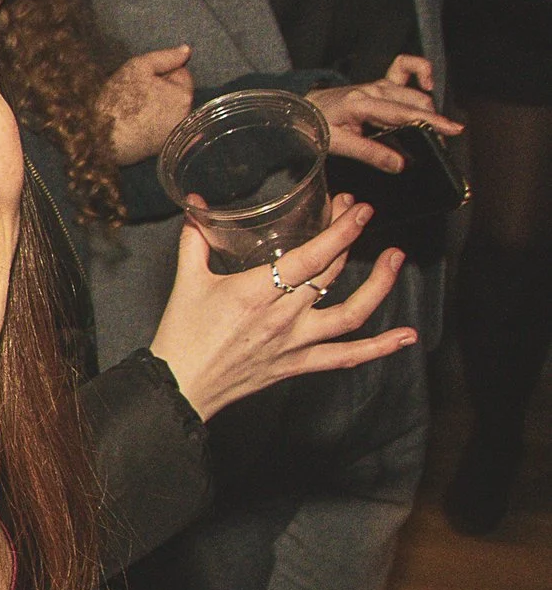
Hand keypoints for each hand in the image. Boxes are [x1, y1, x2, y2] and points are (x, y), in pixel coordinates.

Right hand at [99, 45, 194, 164]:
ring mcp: (175, 134)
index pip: (181, 73)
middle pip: (175, 93)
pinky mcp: (163, 148)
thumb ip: (165, 57)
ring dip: (156, 107)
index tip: (142, 79)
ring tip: (132, 111)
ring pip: (168, 110)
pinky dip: (151, 124)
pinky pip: (160, 128)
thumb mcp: (137, 68)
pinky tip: (134, 125)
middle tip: (135, 94)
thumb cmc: (119, 100)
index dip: (161, 72)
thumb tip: (187, 50)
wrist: (101, 139)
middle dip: (160, 90)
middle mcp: (185, 116)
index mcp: (183, 95)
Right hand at [150, 196, 413, 420]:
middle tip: (358, 215)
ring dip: (380, 285)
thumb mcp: (187, 282)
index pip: (310, 256)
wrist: (180, 384)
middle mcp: (283, 316)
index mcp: (255, 292)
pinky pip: (348, 356)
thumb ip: (195, 240)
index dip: (340, 231)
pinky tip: (407, 336)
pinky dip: (381, 347)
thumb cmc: (182, 335)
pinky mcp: (300, 363)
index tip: (357, 208)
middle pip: (331, 272)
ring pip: (352, 313)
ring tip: (395, 258)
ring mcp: (296, 342)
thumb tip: (196, 205)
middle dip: (350, 238)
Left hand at [306, 61, 455, 170]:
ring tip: (432, 130)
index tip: (452, 129)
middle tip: (438, 143)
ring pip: (414, 94)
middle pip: (415, 103)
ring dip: (426, 110)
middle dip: (431, 122)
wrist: (303, 108)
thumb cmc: (316, 125)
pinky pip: (404, 68)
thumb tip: (398, 164)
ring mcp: (378, 85)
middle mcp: (373, 90)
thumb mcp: (337, 143)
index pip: (403, 113)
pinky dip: (420, 72)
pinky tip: (427, 84)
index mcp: (362, 103)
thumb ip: (368, 153)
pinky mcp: (379, 83)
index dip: (430, 121)